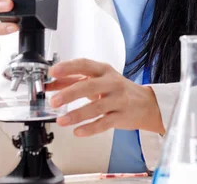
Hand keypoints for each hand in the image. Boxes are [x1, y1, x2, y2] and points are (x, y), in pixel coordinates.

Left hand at [46, 58, 164, 136]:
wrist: (146, 103)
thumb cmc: (118, 90)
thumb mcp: (98, 80)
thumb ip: (74, 81)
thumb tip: (50, 85)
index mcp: (104, 70)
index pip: (84, 64)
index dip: (68, 68)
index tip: (53, 72)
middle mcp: (112, 83)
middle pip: (89, 86)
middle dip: (69, 93)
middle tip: (54, 101)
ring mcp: (118, 100)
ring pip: (96, 107)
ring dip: (76, 114)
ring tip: (61, 121)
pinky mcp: (121, 116)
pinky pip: (104, 123)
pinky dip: (90, 128)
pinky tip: (78, 131)